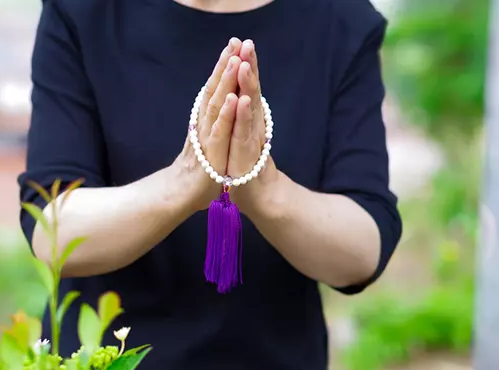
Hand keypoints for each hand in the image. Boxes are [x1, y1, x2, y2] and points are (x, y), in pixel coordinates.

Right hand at [174, 38, 242, 210]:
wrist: (178, 196)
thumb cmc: (197, 172)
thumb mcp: (208, 145)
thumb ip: (212, 128)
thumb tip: (216, 112)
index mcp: (205, 122)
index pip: (214, 90)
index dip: (223, 69)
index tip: (234, 47)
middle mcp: (203, 125)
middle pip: (214, 90)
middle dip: (225, 65)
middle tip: (236, 42)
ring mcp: (206, 138)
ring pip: (216, 105)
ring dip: (225, 82)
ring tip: (234, 60)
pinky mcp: (210, 153)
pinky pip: (219, 131)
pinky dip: (225, 114)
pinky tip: (232, 98)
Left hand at [228, 40, 276, 209]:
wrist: (260, 198)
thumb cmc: (246, 168)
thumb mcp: (239, 139)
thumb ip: (241, 120)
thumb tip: (238, 100)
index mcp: (247, 119)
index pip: (245, 88)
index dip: (243, 66)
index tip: (238, 43)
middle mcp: (252, 125)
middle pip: (250, 91)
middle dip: (248, 65)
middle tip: (247, 43)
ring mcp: (250, 138)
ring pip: (249, 107)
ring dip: (247, 84)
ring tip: (244, 63)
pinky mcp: (246, 153)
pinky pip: (244, 131)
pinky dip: (243, 115)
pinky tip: (242, 99)